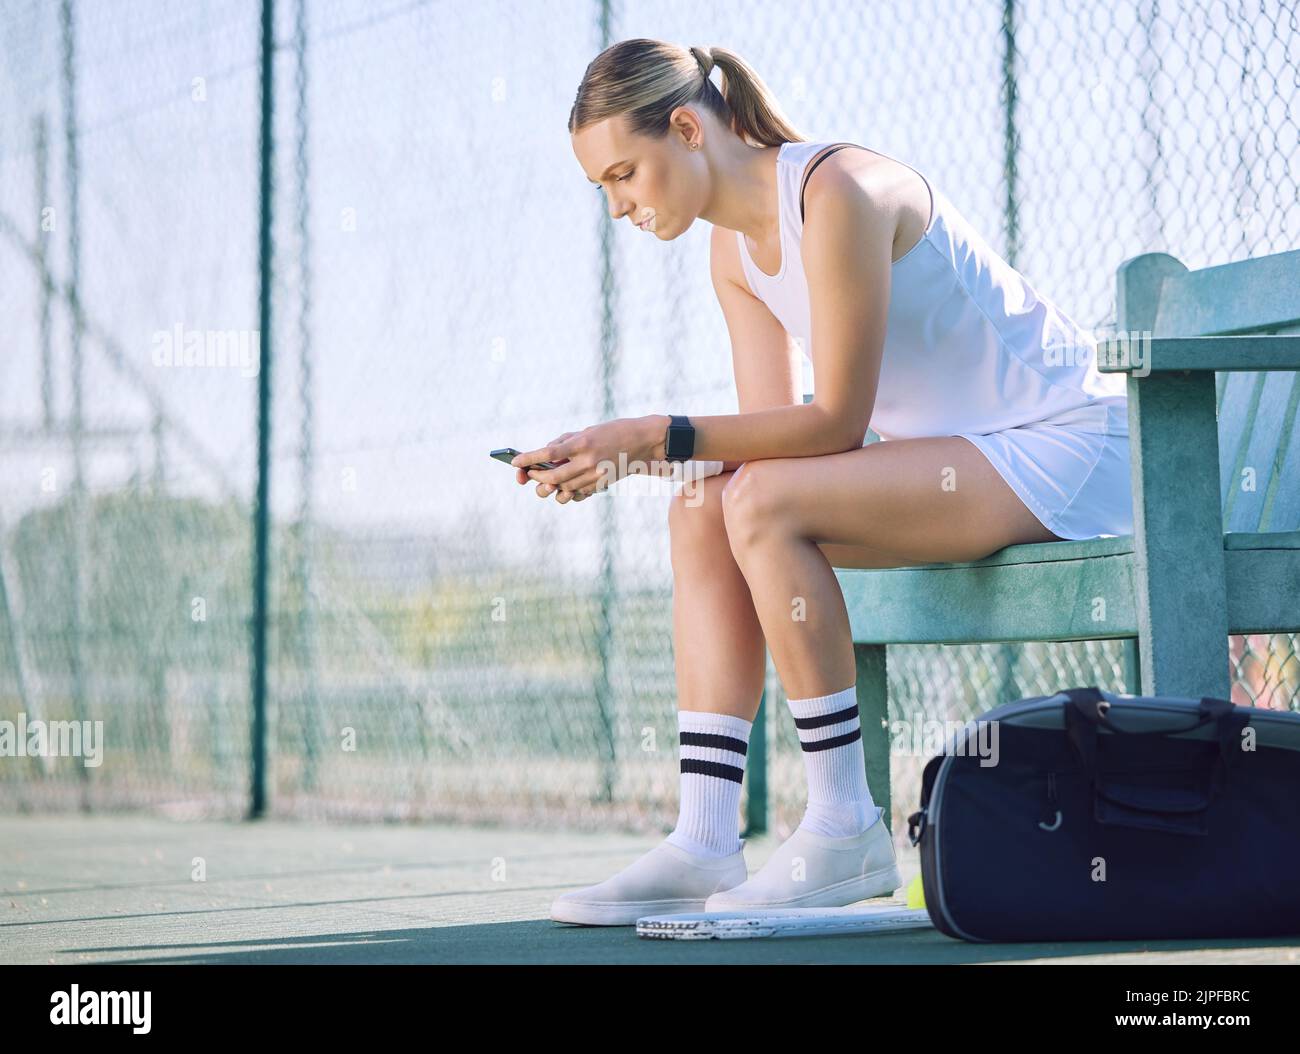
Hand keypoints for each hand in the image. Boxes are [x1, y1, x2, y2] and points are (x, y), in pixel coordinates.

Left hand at [512, 416, 663, 503]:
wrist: (642, 441)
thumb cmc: (612, 431)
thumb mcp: (587, 431)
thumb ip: (565, 442)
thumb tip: (544, 454)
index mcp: (583, 443)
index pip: (548, 454)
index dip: (529, 459)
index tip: (515, 462)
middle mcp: (588, 461)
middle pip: (552, 477)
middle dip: (536, 477)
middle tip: (528, 474)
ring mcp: (596, 475)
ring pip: (563, 488)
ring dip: (550, 486)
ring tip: (544, 481)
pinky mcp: (601, 484)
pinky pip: (577, 493)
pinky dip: (566, 491)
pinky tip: (562, 485)